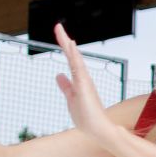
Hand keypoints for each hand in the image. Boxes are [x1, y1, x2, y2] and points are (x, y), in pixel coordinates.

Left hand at [53, 23, 116, 144]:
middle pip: (71, 55)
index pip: (70, 59)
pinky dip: (74, 56)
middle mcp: (82, 77)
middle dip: (64, 40)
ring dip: (67, 44)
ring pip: (74, 58)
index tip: (60, 33)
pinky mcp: (84, 86)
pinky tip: (71, 46)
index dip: (65, 46)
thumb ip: (65, 86)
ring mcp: (84, 80)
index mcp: (79, 79)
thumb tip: (59, 75)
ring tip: (60, 31)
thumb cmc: (87, 117)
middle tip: (57, 26)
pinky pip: (78, 67)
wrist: (98, 130)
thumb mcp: (71, 98)